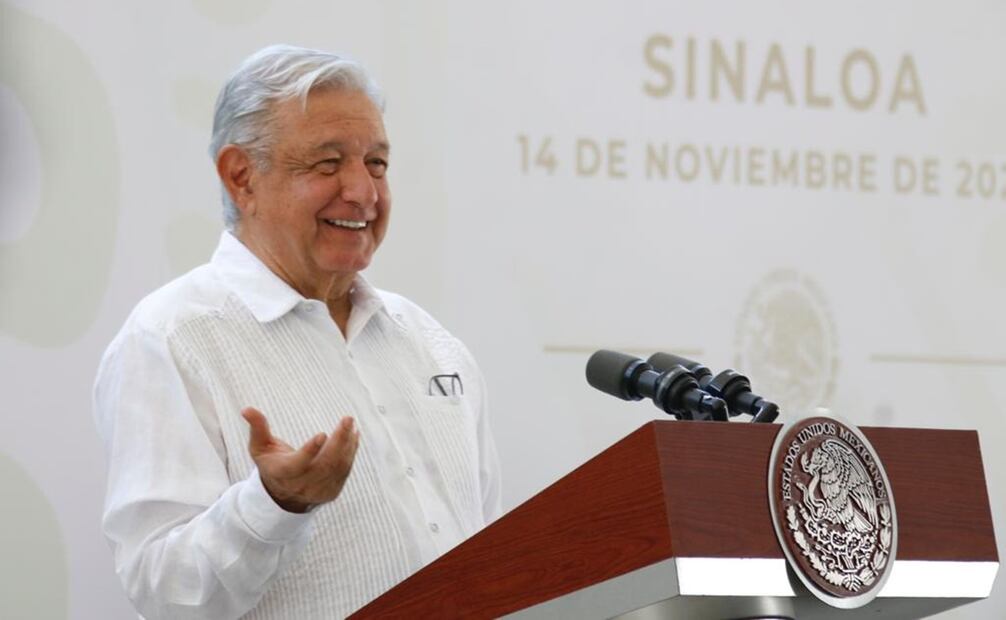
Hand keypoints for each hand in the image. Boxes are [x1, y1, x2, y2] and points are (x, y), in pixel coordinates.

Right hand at [241, 407, 359, 512]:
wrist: (283, 496)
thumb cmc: (271, 463)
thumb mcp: (260, 448)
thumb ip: (258, 428)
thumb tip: (247, 409)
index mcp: (283, 472)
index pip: (298, 464)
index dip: (310, 451)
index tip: (322, 434)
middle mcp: (302, 485)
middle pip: (325, 464)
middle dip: (339, 441)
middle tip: (347, 419)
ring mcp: (318, 491)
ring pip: (338, 467)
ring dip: (348, 445)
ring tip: (351, 425)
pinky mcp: (331, 492)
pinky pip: (344, 471)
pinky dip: (350, 452)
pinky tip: (353, 436)